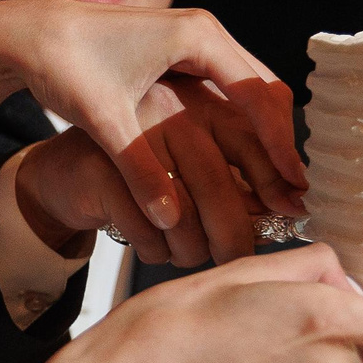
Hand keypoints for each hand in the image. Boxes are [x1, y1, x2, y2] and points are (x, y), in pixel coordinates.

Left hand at [0, 0, 306, 252]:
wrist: (27, 33)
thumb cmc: (61, 63)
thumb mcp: (102, 119)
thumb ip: (138, 168)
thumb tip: (169, 219)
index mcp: (196, 37)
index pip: (259, 95)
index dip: (280, 146)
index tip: (294, 188)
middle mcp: (204, 32)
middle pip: (264, 92)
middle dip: (280, 145)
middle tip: (294, 197)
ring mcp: (194, 41)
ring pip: (248, 92)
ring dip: (263, 137)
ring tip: (275, 189)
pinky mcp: (180, 54)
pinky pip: (225, 92)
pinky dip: (238, 127)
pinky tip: (240, 165)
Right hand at [13, 84, 277, 268]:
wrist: (68, 173)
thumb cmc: (145, 173)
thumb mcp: (196, 165)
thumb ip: (239, 178)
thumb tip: (291, 209)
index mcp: (205, 103)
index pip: (254, 144)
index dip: (278, 183)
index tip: (293, 215)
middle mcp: (174, 111)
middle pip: (220, 189)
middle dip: (233, 239)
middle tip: (235, 259)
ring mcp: (135, 136)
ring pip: (182, 216)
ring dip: (189, 252)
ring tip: (184, 253)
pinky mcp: (103, 165)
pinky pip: (145, 229)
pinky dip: (153, 251)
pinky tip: (151, 245)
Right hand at [66, 244, 362, 362]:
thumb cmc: (169, 329)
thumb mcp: (240, 270)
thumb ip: (309, 268)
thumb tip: (342, 278)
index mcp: (324, 319)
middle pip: (362, 334)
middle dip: (331, 317)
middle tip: (261, 310)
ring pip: (330, 362)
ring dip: (299, 347)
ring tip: (237, 341)